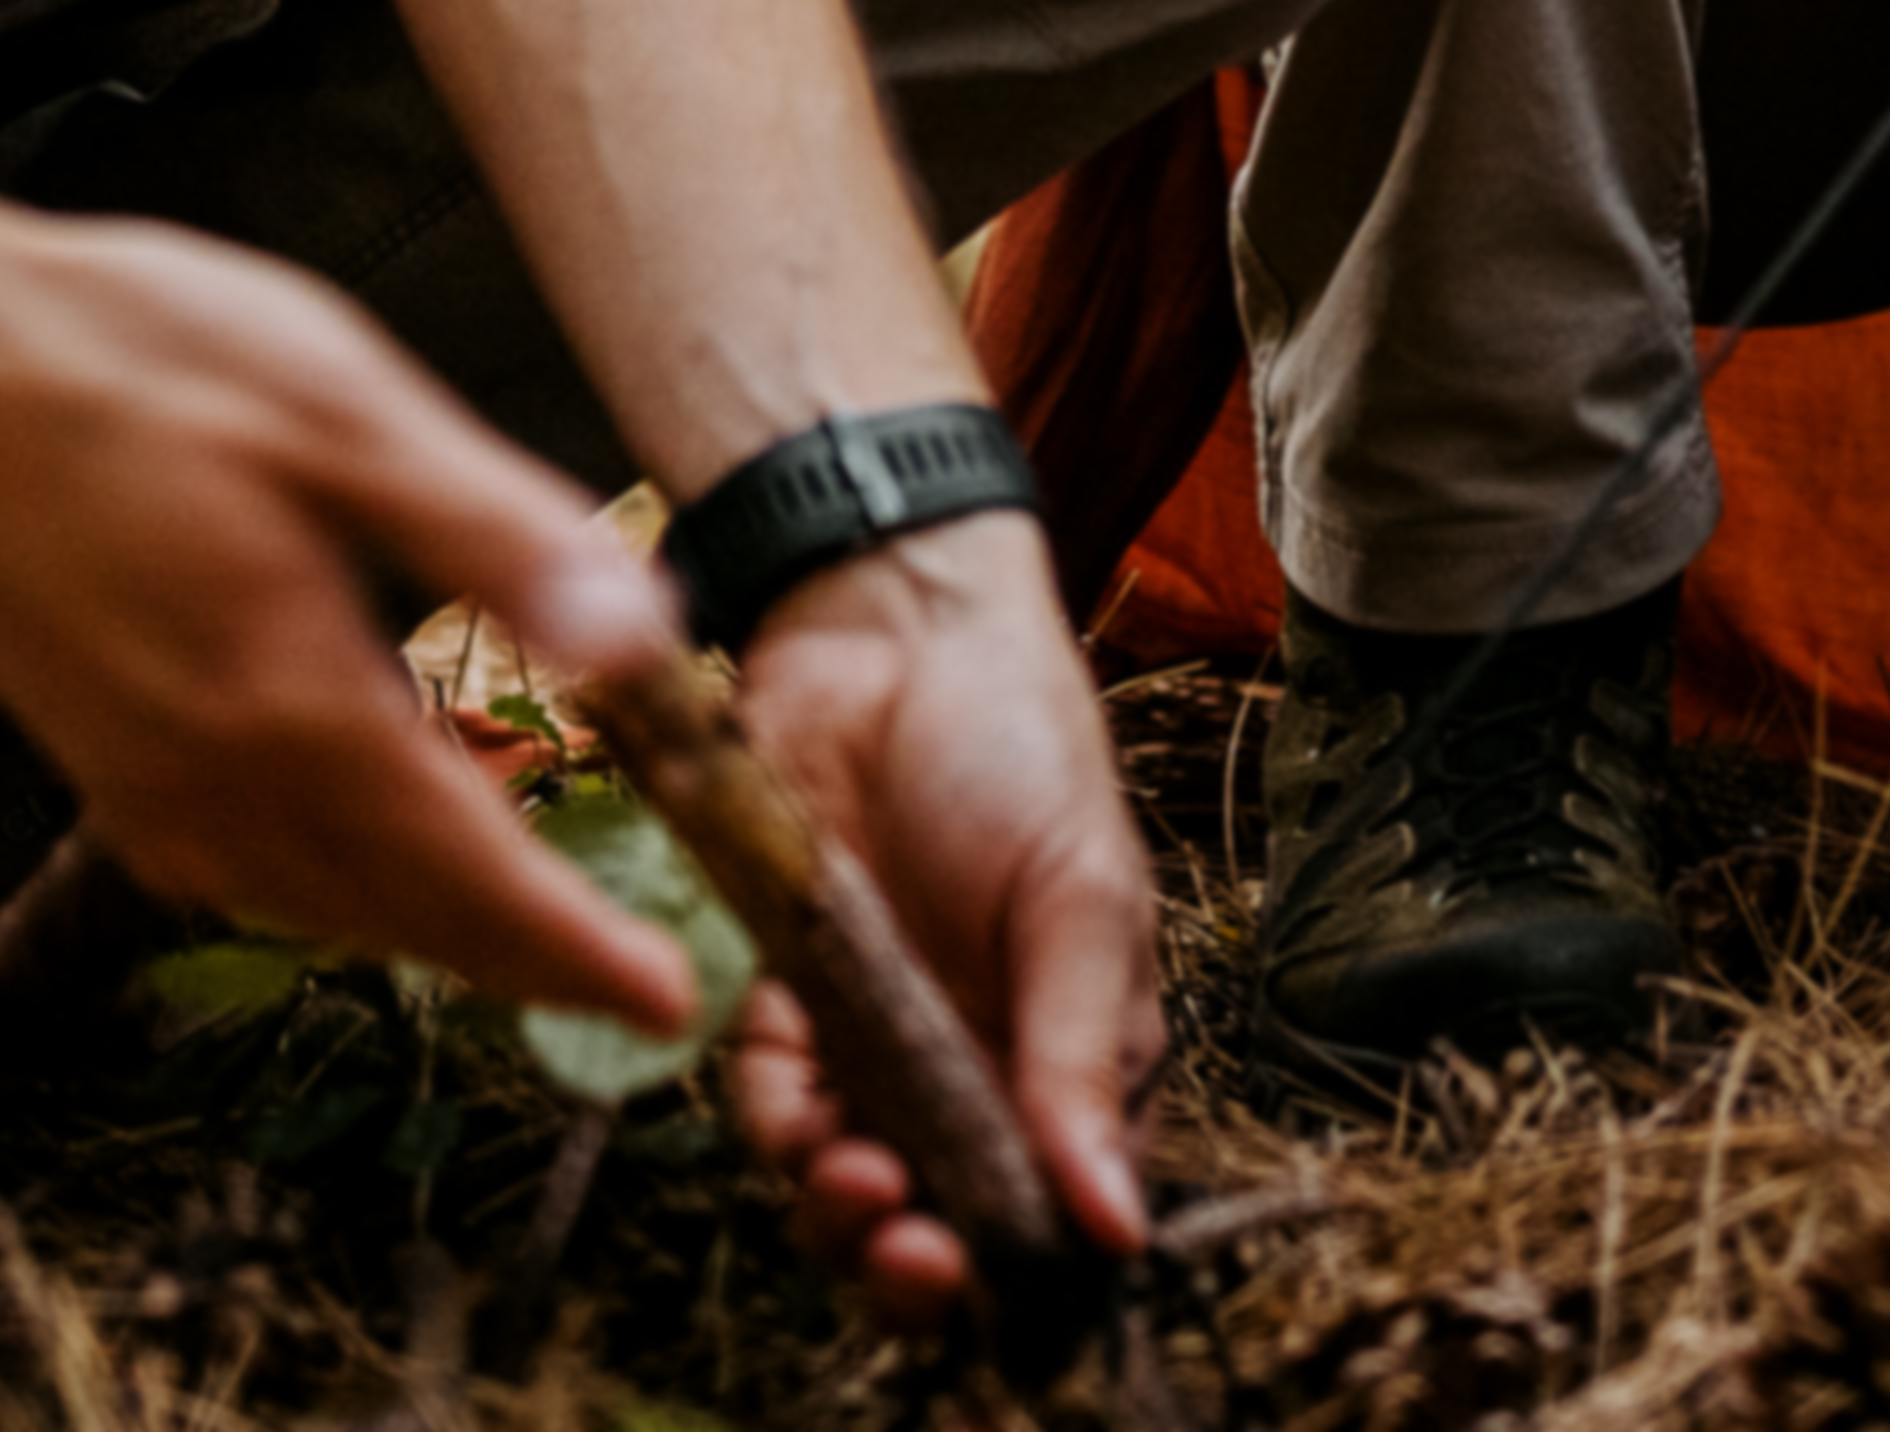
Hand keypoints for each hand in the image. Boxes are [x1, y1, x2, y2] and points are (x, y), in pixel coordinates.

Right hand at [0, 195, 702, 1035]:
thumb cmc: (121, 357)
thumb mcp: (345, 410)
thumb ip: (494, 537)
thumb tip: (640, 645)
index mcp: (294, 704)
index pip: (471, 879)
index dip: (579, 952)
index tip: (672, 1000)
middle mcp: (213, 778)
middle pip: (402, 919)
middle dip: (524, 962)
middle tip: (626, 982)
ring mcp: (140, 780)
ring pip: (321, 906)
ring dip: (429, 930)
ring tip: (526, 929)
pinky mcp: (95, 755)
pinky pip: (243, 870)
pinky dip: (332, 888)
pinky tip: (364, 846)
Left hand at [702, 515, 1158, 1321]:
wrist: (892, 625)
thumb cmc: (1021, 748)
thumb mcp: (1081, 904)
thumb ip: (1081, 1063)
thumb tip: (1119, 1230)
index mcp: (1069, 1054)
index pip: (1050, 1207)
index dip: (1014, 1264)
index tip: (977, 1265)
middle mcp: (974, 1061)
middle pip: (939, 1214)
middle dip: (909, 1257)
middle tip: (902, 1241)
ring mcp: (878, 1033)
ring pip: (845, 1176)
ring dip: (836, 1203)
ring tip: (845, 1171)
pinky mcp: (788, 991)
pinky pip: (770, 1093)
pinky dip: (774, 1114)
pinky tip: (792, 1095)